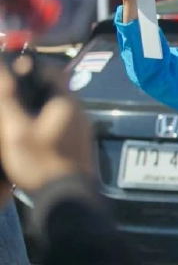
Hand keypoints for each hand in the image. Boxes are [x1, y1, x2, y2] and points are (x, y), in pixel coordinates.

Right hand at [0, 57, 95, 192]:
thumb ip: (8, 97)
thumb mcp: (16, 129)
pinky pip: (61, 121)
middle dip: (33, 86)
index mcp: (67, 102)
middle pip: (55, 88)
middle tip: (11, 92)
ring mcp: (83, 127)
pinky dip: (45, 118)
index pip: (53, 70)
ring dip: (38, 103)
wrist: (67, 197)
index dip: (32, 66)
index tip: (13, 70)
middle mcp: (80, 111)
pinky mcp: (80, 142)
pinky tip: (30, 129)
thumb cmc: (39, 161)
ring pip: (58, 105)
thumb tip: (3, 69)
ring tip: (16, 110)